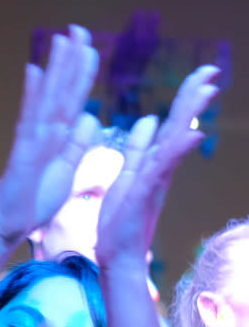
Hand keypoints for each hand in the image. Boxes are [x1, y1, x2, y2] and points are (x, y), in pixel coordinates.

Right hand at [0, 25, 100, 244]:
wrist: (8, 225)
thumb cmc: (33, 202)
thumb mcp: (67, 169)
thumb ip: (77, 143)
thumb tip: (89, 116)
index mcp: (56, 137)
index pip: (73, 98)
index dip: (81, 72)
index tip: (88, 45)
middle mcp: (43, 132)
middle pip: (60, 90)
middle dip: (69, 59)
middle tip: (78, 27)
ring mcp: (31, 140)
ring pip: (48, 98)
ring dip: (56, 68)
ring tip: (63, 39)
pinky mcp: (24, 152)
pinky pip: (30, 120)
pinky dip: (31, 95)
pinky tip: (33, 71)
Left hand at [95, 65, 219, 270]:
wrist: (116, 255)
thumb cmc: (121, 220)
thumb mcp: (127, 176)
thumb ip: (138, 150)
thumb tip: (149, 120)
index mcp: (154, 162)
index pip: (172, 123)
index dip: (185, 98)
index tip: (202, 73)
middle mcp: (160, 169)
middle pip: (180, 127)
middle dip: (193, 98)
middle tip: (211, 70)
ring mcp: (155, 181)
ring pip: (175, 142)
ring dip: (190, 116)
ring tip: (207, 91)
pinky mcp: (145, 193)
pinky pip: (162, 169)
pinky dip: (176, 151)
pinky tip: (192, 134)